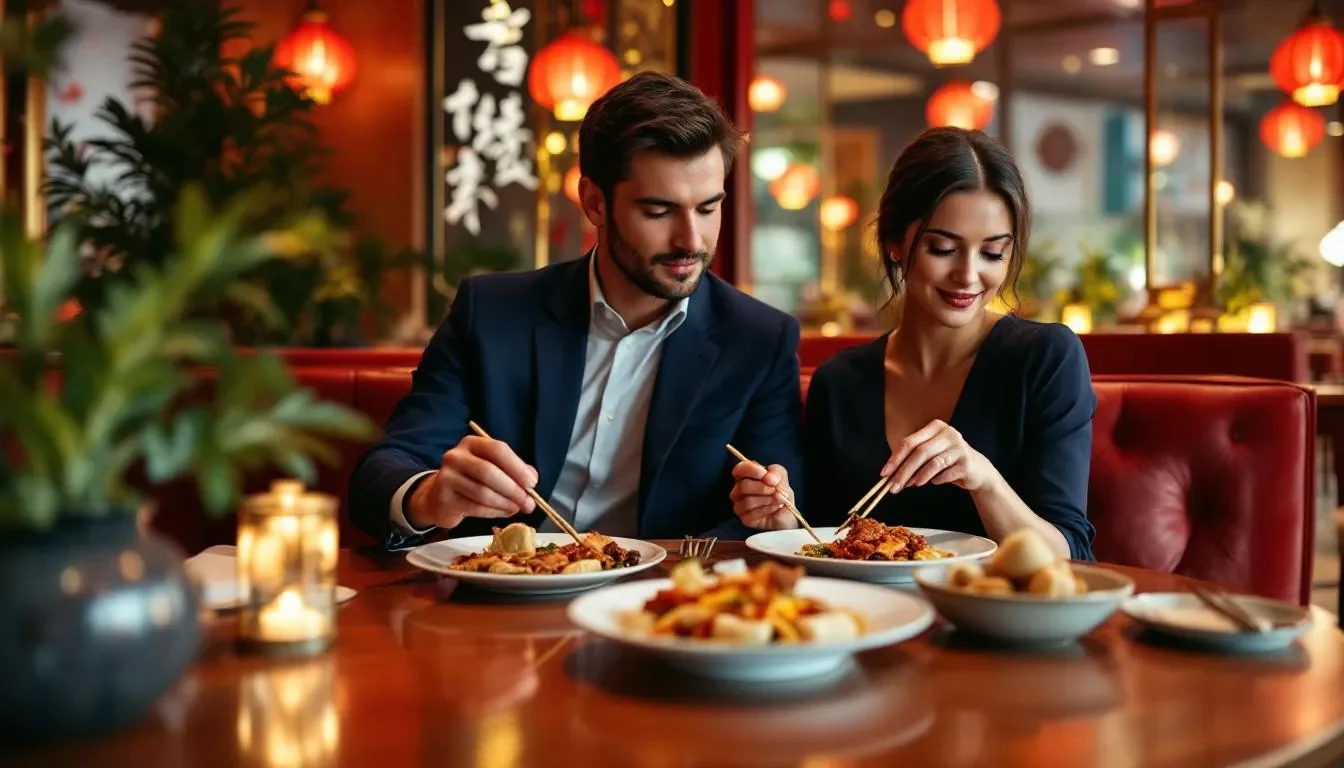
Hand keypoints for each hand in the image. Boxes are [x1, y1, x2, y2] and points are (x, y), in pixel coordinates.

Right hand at [408, 435, 538, 528]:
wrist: (439, 497)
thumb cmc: (472, 480)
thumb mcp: (492, 468)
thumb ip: (513, 471)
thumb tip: (531, 482)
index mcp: (472, 444)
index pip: (497, 449)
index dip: (517, 467)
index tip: (532, 483)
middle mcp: (456, 457)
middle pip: (489, 472)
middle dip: (513, 489)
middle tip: (528, 503)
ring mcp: (447, 477)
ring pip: (483, 493)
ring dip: (505, 503)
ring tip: (516, 508)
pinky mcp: (444, 499)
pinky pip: (476, 507)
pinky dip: (494, 512)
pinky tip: (503, 512)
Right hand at [729, 461, 796, 529]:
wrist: (788, 513)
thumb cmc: (781, 493)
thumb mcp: (782, 477)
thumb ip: (776, 472)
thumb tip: (768, 478)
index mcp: (746, 476)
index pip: (740, 469)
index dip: (752, 470)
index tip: (766, 475)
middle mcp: (739, 490)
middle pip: (744, 486)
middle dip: (763, 488)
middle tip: (776, 491)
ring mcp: (740, 505)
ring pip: (748, 502)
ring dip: (768, 500)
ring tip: (778, 500)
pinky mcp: (745, 519)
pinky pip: (751, 514)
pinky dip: (767, 510)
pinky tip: (774, 508)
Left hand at [882, 419, 999, 493]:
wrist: (978, 471)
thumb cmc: (948, 461)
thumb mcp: (930, 453)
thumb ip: (912, 457)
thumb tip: (890, 474)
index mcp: (935, 427)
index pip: (909, 442)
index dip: (895, 458)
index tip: (884, 474)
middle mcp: (948, 433)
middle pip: (919, 452)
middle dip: (903, 471)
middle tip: (893, 487)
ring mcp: (959, 447)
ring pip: (932, 463)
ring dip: (918, 477)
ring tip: (911, 485)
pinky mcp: (967, 462)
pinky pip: (945, 473)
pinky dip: (935, 480)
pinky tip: (932, 483)